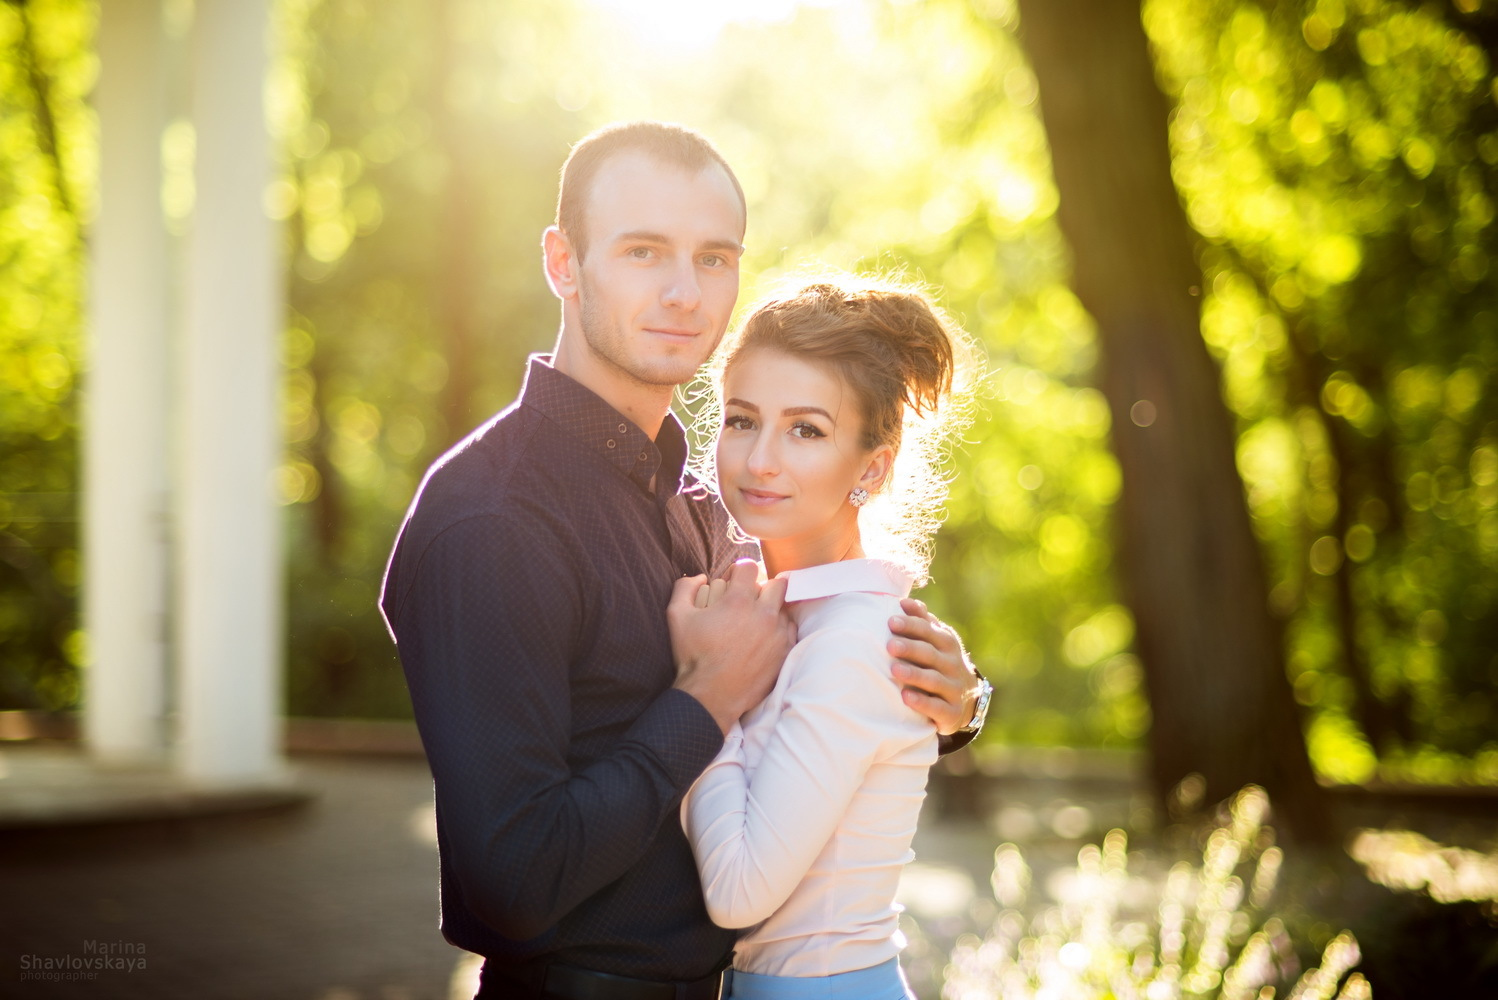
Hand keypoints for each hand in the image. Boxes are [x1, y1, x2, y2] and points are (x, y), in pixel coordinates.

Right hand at [668, 560, 794, 733]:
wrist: (711, 696)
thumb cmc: (693, 656)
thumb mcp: (676, 617)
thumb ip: (684, 587)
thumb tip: (700, 576)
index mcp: (738, 601)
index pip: (749, 567)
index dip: (738, 572)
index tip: (732, 583)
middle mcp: (763, 614)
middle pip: (776, 583)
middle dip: (762, 587)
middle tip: (747, 601)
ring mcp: (777, 633)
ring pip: (783, 607)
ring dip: (770, 609)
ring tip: (753, 622)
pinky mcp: (785, 651)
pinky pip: (789, 628)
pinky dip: (778, 628)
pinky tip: (762, 637)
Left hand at [887, 597, 981, 735]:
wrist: (966, 701)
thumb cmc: (941, 663)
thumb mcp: (937, 641)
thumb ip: (922, 622)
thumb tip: (904, 602)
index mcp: (946, 643)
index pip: (929, 631)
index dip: (911, 625)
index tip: (891, 621)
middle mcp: (952, 664)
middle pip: (930, 654)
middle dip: (910, 648)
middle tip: (889, 645)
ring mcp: (954, 688)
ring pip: (933, 680)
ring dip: (914, 675)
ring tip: (894, 670)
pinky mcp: (951, 712)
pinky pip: (937, 707)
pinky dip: (922, 703)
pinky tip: (905, 697)